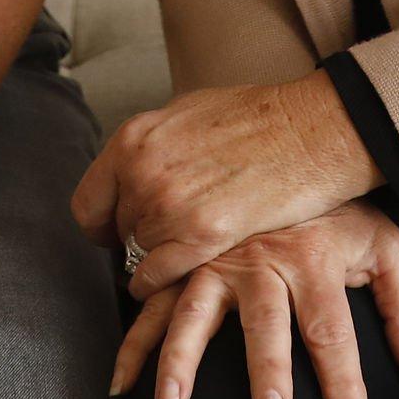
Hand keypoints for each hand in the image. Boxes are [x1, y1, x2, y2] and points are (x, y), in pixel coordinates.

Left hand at [73, 76, 378, 297]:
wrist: (310, 129)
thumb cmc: (258, 118)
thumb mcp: (187, 114)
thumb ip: (152, 148)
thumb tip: (133, 173)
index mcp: (134, 138)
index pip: (88, 203)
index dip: (104, 224)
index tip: (118, 232)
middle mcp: (142, 173)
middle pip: (117, 231)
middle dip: (137, 239)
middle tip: (165, 241)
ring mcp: (169, 206)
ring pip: (138, 256)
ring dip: (156, 259)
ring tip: (182, 254)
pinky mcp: (201, 237)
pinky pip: (157, 277)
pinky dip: (161, 284)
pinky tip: (176, 278)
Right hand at [114, 206, 398, 398]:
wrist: (289, 142)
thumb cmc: (339, 210)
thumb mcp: (384, 245)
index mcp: (314, 258)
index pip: (333, 331)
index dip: (344, 385)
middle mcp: (262, 260)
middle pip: (266, 322)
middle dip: (268, 369)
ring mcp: (216, 259)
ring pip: (195, 312)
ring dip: (182, 357)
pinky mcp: (184, 261)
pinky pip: (152, 304)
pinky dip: (134, 344)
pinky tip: (123, 383)